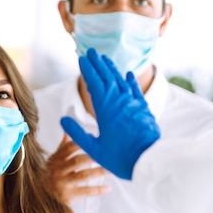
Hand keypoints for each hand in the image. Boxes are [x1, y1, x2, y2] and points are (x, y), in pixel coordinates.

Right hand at [46, 134, 109, 204]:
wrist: (40, 199)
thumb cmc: (49, 177)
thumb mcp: (53, 161)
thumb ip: (63, 148)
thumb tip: (69, 131)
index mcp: (55, 160)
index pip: (68, 149)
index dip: (80, 142)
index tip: (94, 137)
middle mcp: (57, 170)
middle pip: (77, 161)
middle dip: (92, 156)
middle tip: (108, 154)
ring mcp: (62, 183)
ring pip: (83, 175)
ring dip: (98, 171)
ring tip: (111, 169)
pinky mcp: (67, 195)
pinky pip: (85, 191)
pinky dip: (98, 190)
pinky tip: (108, 188)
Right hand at [61, 48, 159, 179]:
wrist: (150, 160)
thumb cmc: (120, 157)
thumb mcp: (93, 148)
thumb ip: (77, 133)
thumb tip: (62, 119)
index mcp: (105, 109)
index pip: (94, 83)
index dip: (87, 70)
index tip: (82, 59)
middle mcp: (119, 101)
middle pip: (107, 77)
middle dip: (98, 63)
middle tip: (91, 51)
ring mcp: (133, 103)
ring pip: (121, 80)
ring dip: (112, 68)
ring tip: (105, 59)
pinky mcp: (143, 108)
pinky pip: (135, 90)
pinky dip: (130, 80)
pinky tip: (127, 74)